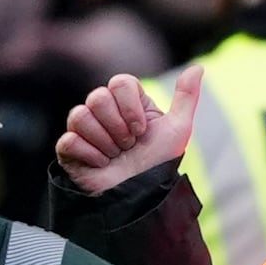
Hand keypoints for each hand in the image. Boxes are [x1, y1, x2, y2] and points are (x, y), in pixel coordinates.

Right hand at [53, 66, 201, 198]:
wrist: (141, 197)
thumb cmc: (159, 163)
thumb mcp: (178, 130)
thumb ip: (186, 97)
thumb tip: (197, 68)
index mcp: (128, 103)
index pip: (120, 82)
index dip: (130, 106)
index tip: (141, 129)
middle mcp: (104, 112)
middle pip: (97, 97)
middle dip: (118, 127)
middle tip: (129, 145)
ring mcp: (85, 130)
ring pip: (79, 116)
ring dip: (105, 142)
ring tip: (116, 156)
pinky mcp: (69, 150)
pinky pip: (68, 140)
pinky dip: (90, 155)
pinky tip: (101, 165)